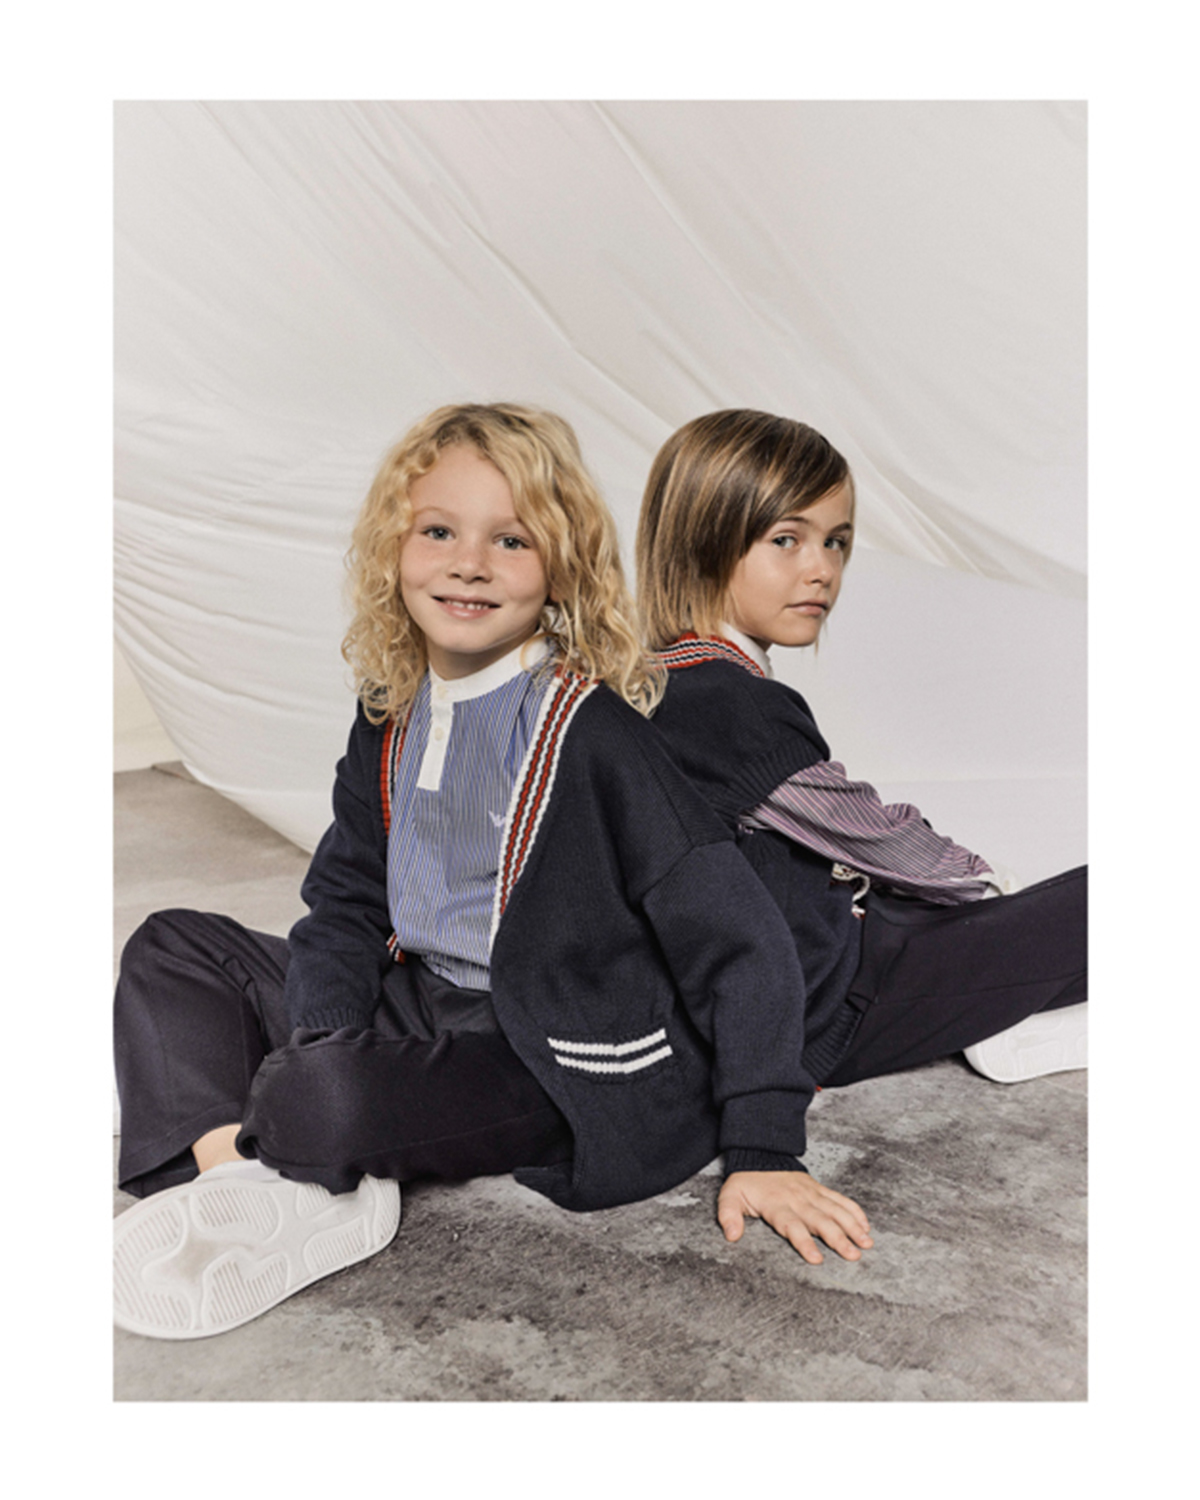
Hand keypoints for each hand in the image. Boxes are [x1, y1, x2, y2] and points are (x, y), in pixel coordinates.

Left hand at [718, 1170, 873, 1264]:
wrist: (760, 1154)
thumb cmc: (746, 1182)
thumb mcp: (729, 1197)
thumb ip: (729, 1216)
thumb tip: (731, 1235)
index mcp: (777, 1205)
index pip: (793, 1226)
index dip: (805, 1242)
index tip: (817, 1259)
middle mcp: (798, 1200)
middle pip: (820, 1221)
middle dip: (838, 1239)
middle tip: (853, 1256)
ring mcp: (811, 1193)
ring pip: (835, 1211)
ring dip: (852, 1227)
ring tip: (866, 1243)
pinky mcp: (819, 1188)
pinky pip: (839, 1199)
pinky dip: (853, 1211)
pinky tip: (865, 1225)